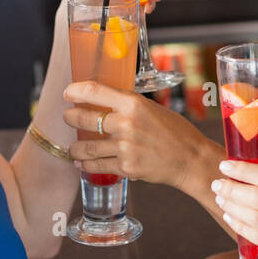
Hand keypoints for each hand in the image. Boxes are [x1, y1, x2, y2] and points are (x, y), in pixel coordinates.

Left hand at [62, 77, 208, 187]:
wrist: (190, 158)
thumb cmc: (174, 131)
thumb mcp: (152, 109)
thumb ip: (127, 106)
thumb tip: (102, 104)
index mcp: (133, 103)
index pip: (94, 91)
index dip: (75, 91)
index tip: (68, 93)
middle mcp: (126, 124)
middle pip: (83, 118)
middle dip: (70, 117)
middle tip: (68, 117)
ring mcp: (125, 147)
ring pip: (86, 146)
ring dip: (74, 146)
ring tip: (72, 146)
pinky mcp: (126, 167)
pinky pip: (97, 166)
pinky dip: (86, 164)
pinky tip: (81, 162)